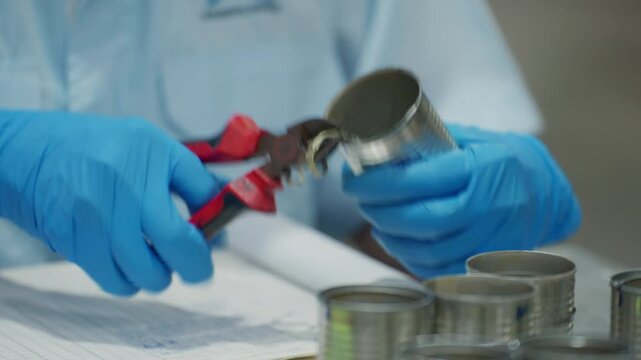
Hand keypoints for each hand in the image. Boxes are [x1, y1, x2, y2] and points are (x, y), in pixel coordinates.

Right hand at [0, 111, 219, 294]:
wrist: (29, 150)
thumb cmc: (99, 144)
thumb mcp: (154, 145)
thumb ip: (193, 181)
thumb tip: (221, 217)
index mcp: (145, 164)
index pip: (187, 221)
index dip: (203, 250)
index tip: (208, 253)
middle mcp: (119, 194)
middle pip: (166, 256)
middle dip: (188, 268)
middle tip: (190, 264)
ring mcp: (93, 222)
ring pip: (139, 276)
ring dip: (155, 275)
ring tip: (155, 258)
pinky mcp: (73, 243)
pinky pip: (112, 280)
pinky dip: (128, 280)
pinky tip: (128, 262)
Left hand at [343, 124, 580, 277]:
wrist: (546, 191)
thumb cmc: (501, 159)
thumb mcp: (472, 138)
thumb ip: (431, 143)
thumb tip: (377, 144)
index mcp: (484, 168)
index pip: (424, 181)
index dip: (381, 184)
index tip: (354, 180)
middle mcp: (491, 207)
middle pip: (422, 220)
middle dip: (380, 211)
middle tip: (360, 198)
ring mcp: (492, 239)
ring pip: (429, 249)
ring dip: (390, 236)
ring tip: (373, 219)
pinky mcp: (487, 261)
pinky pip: (441, 268)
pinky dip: (410, 258)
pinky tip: (394, 241)